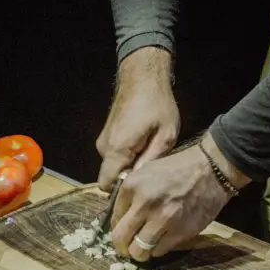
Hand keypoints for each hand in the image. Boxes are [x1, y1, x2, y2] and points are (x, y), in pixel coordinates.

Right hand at [95, 48, 179, 191]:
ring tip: (149, 152)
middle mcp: (104, 147)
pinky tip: (142, 144)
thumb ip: (152, 160)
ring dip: (128, 165)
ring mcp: (103, 140)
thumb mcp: (166, 134)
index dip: (121, 191)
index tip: (139, 188)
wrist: (141, 78)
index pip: (107, 185)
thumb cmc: (157, 103)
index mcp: (118, 148)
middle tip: (151, 169)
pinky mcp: (105, 136)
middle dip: (128, 178)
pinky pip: (114, 156)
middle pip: (110, 177)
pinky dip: (126, 156)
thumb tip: (140, 182)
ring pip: (113, 166)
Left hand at [111, 134, 245, 261]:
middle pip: (121, 239)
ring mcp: (163, 220)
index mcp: (132, 187)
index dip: (117, 227)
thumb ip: (130, 195)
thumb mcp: (146, 172)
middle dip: (122, 247)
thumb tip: (119, 219)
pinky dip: (158, 249)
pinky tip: (162, 241)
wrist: (210, 169)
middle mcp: (144, 204)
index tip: (124, 230)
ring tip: (144, 248)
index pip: (113, 219)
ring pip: (139, 251)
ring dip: (140, 253)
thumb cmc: (177, 169)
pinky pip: (159, 251)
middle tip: (126, 249)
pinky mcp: (180, 232)